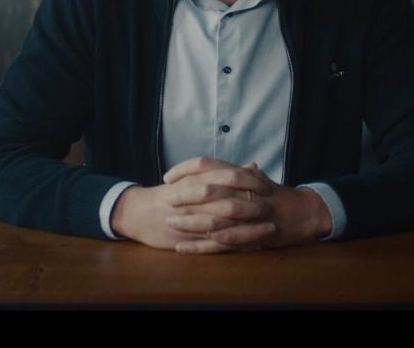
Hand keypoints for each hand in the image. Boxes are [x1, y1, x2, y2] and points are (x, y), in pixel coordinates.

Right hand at [109, 159, 277, 251]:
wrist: (140, 212)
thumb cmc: (172, 193)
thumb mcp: (196, 177)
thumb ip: (226, 172)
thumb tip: (254, 166)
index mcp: (198, 180)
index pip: (228, 179)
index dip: (250, 183)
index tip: (269, 187)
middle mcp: (196, 200)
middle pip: (230, 202)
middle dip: (253, 207)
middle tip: (273, 209)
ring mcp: (192, 220)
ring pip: (225, 225)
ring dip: (249, 228)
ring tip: (269, 230)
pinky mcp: (189, 239)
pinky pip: (215, 244)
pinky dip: (234, 245)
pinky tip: (251, 247)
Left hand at [162, 157, 332, 254]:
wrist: (306, 213)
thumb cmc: (276, 195)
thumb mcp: (255, 178)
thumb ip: (230, 173)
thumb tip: (206, 168)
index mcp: (243, 175)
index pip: (209, 164)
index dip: (185, 169)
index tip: (168, 176)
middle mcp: (247, 191)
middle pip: (210, 189)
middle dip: (185, 195)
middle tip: (166, 200)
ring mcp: (251, 215)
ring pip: (216, 217)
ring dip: (191, 221)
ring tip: (170, 223)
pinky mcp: (253, 236)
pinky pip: (224, 243)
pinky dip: (203, 246)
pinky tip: (184, 248)